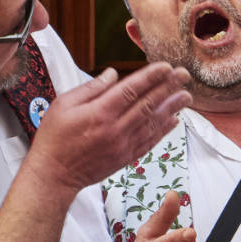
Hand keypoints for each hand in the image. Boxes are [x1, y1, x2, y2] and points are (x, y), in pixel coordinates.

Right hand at [31, 62, 191, 193]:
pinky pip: (149, 141)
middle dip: (168, 88)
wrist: (54, 175)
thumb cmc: (54, 137)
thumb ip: (91, 88)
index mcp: (100, 112)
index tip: (166, 67)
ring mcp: (123, 145)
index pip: (131, 90)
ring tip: (187, 96)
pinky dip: (163, 130)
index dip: (151, 77)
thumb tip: (113, 74)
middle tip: (184, 75)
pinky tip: (174, 120)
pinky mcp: (125, 158)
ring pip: (153, 123)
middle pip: (148, 104)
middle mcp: (116, 128)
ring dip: (172, 108)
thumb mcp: (63, 105)